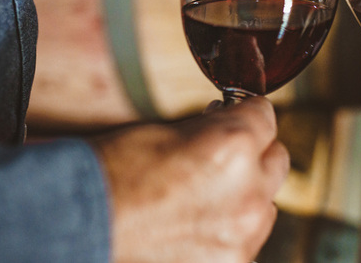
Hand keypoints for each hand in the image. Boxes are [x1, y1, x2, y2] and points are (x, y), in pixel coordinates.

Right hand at [91, 96, 288, 262]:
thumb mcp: (168, 131)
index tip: (236, 116)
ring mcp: (243, 233)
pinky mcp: (233, 262)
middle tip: (225, 155)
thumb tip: (229, 121)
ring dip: (248, 194)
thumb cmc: (114, 174)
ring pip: (268, 203)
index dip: (246, 113)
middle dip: (255, 152)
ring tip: (208, 196)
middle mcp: (248, 190)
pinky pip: (249, 238)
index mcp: (233, 147)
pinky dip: (232, 230)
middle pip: (277, 158)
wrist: (82, 228)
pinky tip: (200, 226)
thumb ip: (212, 127)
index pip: (266, 115)